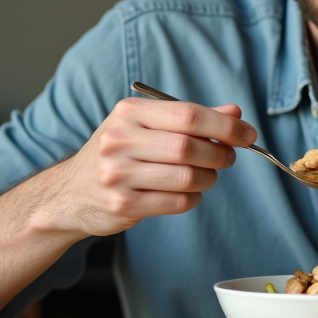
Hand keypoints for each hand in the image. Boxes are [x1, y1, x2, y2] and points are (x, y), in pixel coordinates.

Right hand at [42, 97, 256, 237]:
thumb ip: (191, 119)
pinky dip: (192, 198)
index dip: (225, 126)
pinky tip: (186, 192)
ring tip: (205, 176)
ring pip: (187, 177)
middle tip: (227, 158)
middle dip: (219, 155)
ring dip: (208, 179)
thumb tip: (235, 113)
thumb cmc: (119, 154)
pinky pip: (177, 202)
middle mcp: (119, 140)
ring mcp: (118, 174)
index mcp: (129, 113)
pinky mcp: (123, 205)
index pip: (189, 115)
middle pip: (190, 147)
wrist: (69, 194)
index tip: (247, 134)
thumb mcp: (147, 126)